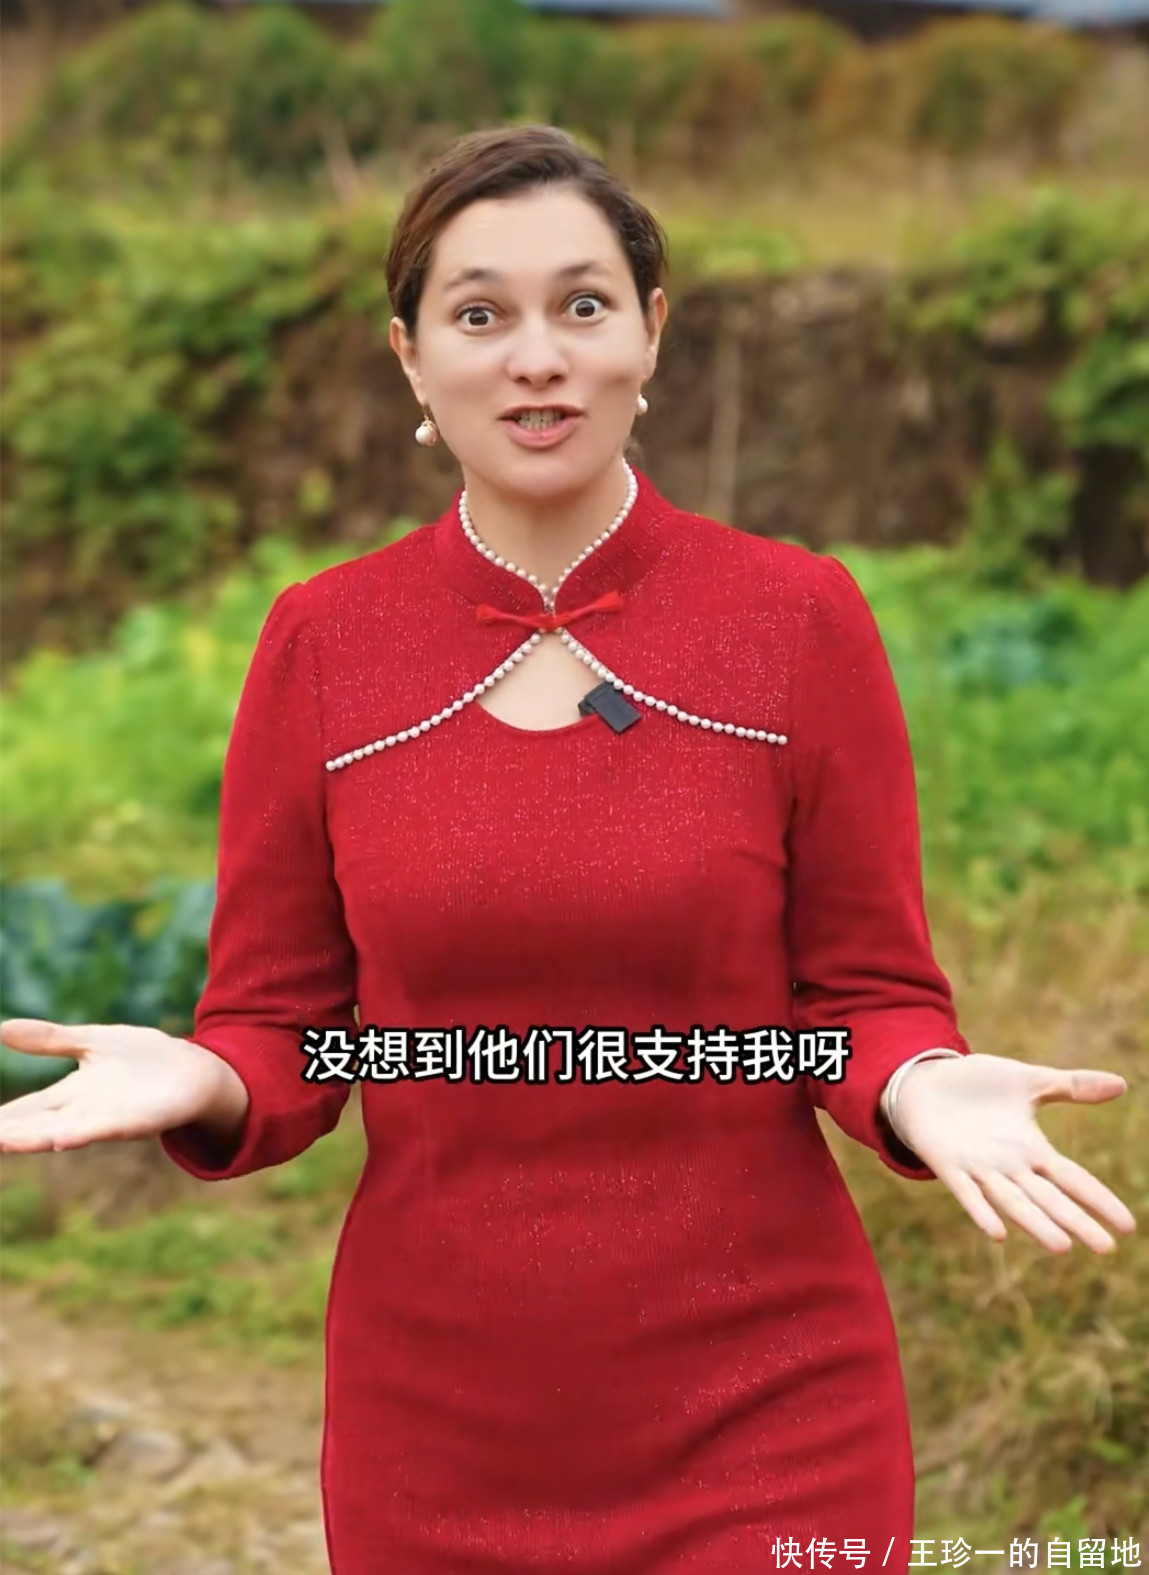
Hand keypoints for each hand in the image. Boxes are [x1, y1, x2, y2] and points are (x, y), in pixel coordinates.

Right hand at [0, 1018, 247, 1153]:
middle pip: (35, 1126)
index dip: (0, 1118)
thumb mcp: (92, 1041)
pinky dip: (80, 1133)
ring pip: (60, 1132)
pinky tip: (58, 1139)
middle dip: (5, 1133)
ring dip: (31, 1139)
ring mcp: (106, 1118)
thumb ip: (50, 1040)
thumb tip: (1, 1028)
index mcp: (71, 1094)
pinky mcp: (134, 1120)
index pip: (25, 1109)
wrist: (196, 1070)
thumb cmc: (144, 1058)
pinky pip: (102, 1129)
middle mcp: (83, 1112)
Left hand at [895, 1052, 1135, 1253]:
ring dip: (1035, 1223)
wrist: (925, 1080)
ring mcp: (979, 1168)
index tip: (1129, 1226)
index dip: (1099, 1199)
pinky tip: (997, 1234)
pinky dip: (981, 1211)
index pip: (1074, 1179)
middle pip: (1049, 1198)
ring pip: (1012, 1201)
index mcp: (1032, 1149)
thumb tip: (1122, 1084)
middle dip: (1076, 1221)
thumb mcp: (1028, 1080)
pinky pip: (966, 1192)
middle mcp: (1010, 1165)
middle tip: (1106, 1248)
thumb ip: (1071, 1086)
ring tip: (1062, 1247)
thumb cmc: (978, 1084)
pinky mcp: (947, 1164)